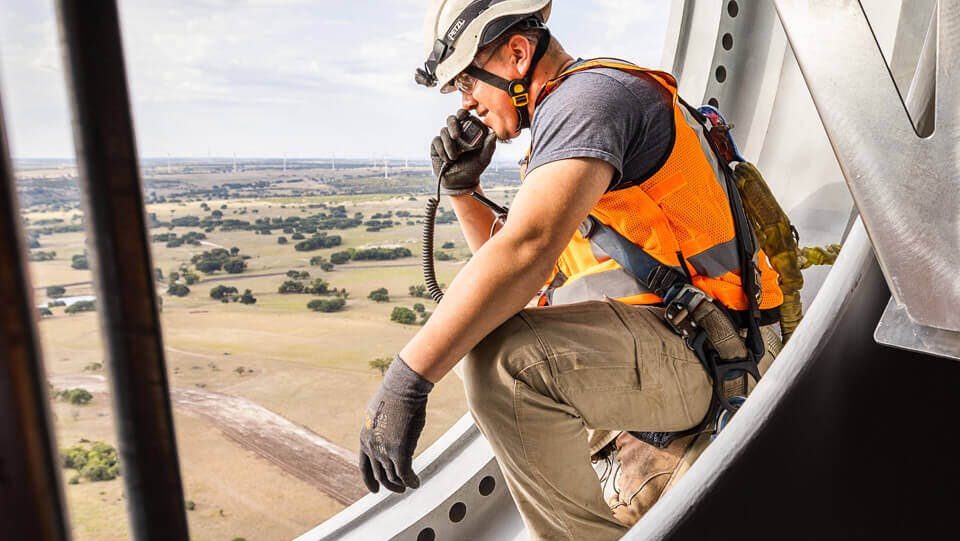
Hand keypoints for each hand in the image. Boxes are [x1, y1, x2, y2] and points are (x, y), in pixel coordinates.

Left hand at [358, 355, 432, 492]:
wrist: (402, 388)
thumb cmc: (395, 394)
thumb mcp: (380, 412)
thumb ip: (380, 427)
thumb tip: (387, 430)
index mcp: (364, 437)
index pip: (364, 466)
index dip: (369, 479)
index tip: (374, 490)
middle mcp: (371, 447)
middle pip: (380, 474)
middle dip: (389, 484)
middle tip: (398, 489)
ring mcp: (384, 451)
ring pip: (393, 476)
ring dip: (402, 484)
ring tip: (409, 486)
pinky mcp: (399, 452)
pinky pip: (406, 474)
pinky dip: (411, 481)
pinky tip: (417, 482)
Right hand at [430, 109, 497, 195]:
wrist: (461, 183)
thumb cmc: (474, 169)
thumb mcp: (484, 159)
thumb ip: (489, 147)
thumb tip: (493, 134)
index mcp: (469, 131)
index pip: (464, 116)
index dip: (462, 113)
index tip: (463, 116)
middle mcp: (457, 133)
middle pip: (451, 119)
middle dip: (453, 125)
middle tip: (456, 136)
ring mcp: (446, 139)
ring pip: (443, 131)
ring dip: (448, 144)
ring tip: (454, 157)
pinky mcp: (437, 147)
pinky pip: (436, 141)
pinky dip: (442, 150)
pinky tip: (448, 160)